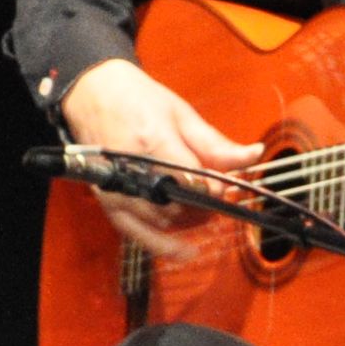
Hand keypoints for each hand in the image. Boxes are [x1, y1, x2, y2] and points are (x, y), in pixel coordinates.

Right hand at [56, 60, 263, 252]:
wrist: (91, 93)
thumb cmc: (136, 98)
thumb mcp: (181, 114)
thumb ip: (215, 143)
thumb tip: (253, 155)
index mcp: (153, 142)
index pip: (194, 180)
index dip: (216, 189)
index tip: (229, 186)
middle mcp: (133, 169)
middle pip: (180, 205)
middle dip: (206, 206)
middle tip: (222, 197)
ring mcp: (117, 188)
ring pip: (163, 222)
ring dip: (190, 222)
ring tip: (205, 211)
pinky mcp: (107, 199)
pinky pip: (136, 232)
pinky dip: (161, 245)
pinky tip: (184, 251)